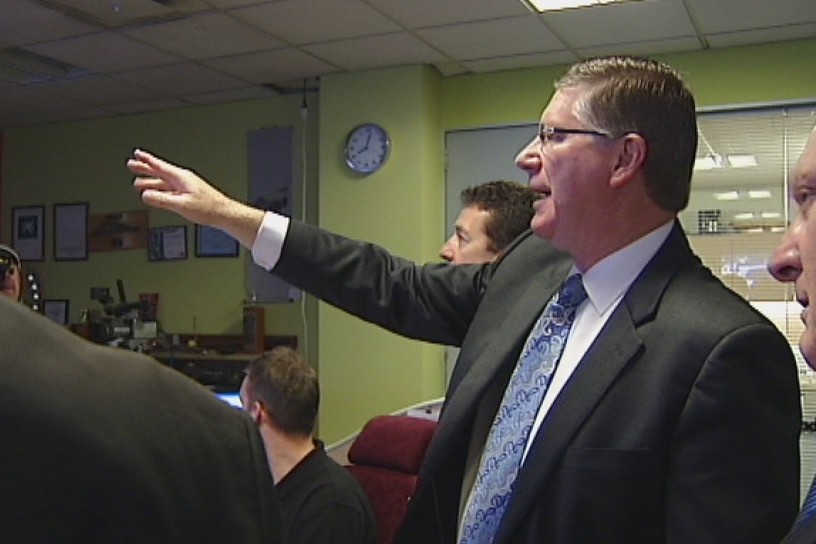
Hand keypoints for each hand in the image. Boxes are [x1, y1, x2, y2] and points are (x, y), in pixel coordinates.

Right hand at [128, 149, 263, 247]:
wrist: (223, 213)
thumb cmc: (208, 207)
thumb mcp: (181, 205)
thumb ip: (162, 200)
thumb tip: (145, 195)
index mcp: (181, 177)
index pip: (160, 166)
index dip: (147, 159)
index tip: (137, 153)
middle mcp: (183, 179)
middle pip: (160, 172)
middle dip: (145, 169)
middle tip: (132, 165)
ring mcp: (186, 187)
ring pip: (164, 182)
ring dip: (151, 181)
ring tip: (138, 182)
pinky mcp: (189, 194)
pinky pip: (170, 190)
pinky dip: (160, 190)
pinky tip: (156, 194)